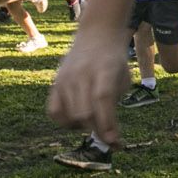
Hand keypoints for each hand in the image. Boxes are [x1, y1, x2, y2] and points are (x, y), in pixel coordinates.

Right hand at [47, 30, 130, 145]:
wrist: (96, 35)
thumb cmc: (114, 61)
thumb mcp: (123, 78)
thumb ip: (115, 104)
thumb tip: (108, 137)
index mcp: (104, 69)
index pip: (103, 99)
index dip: (108, 123)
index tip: (116, 142)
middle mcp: (82, 73)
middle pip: (85, 113)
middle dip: (99, 131)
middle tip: (111, 139)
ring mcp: (65, 78)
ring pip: (71, 116)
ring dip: (85, 128)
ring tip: (96, 122)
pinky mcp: (55, 83)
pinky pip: (54, 112)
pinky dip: (65, 122)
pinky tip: (77, 120)